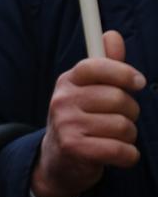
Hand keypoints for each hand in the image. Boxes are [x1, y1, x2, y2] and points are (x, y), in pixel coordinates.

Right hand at [32, 31, 143, 196]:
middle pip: (118, 99)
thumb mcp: (88, 91)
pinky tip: (118, 155)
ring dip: (129, 137)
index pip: (96, 66)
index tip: (138, 82)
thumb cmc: (81, 120)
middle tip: (120, 119)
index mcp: (68, 81)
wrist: (58, 161)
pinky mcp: (75, 149)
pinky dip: (128, 156)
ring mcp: (67, 124)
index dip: (123, 72)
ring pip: (123, 126)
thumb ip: (106, 65)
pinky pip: (122, 150)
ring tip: (114, 139)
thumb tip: (113, 35)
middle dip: (131, 112)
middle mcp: (63, 100)